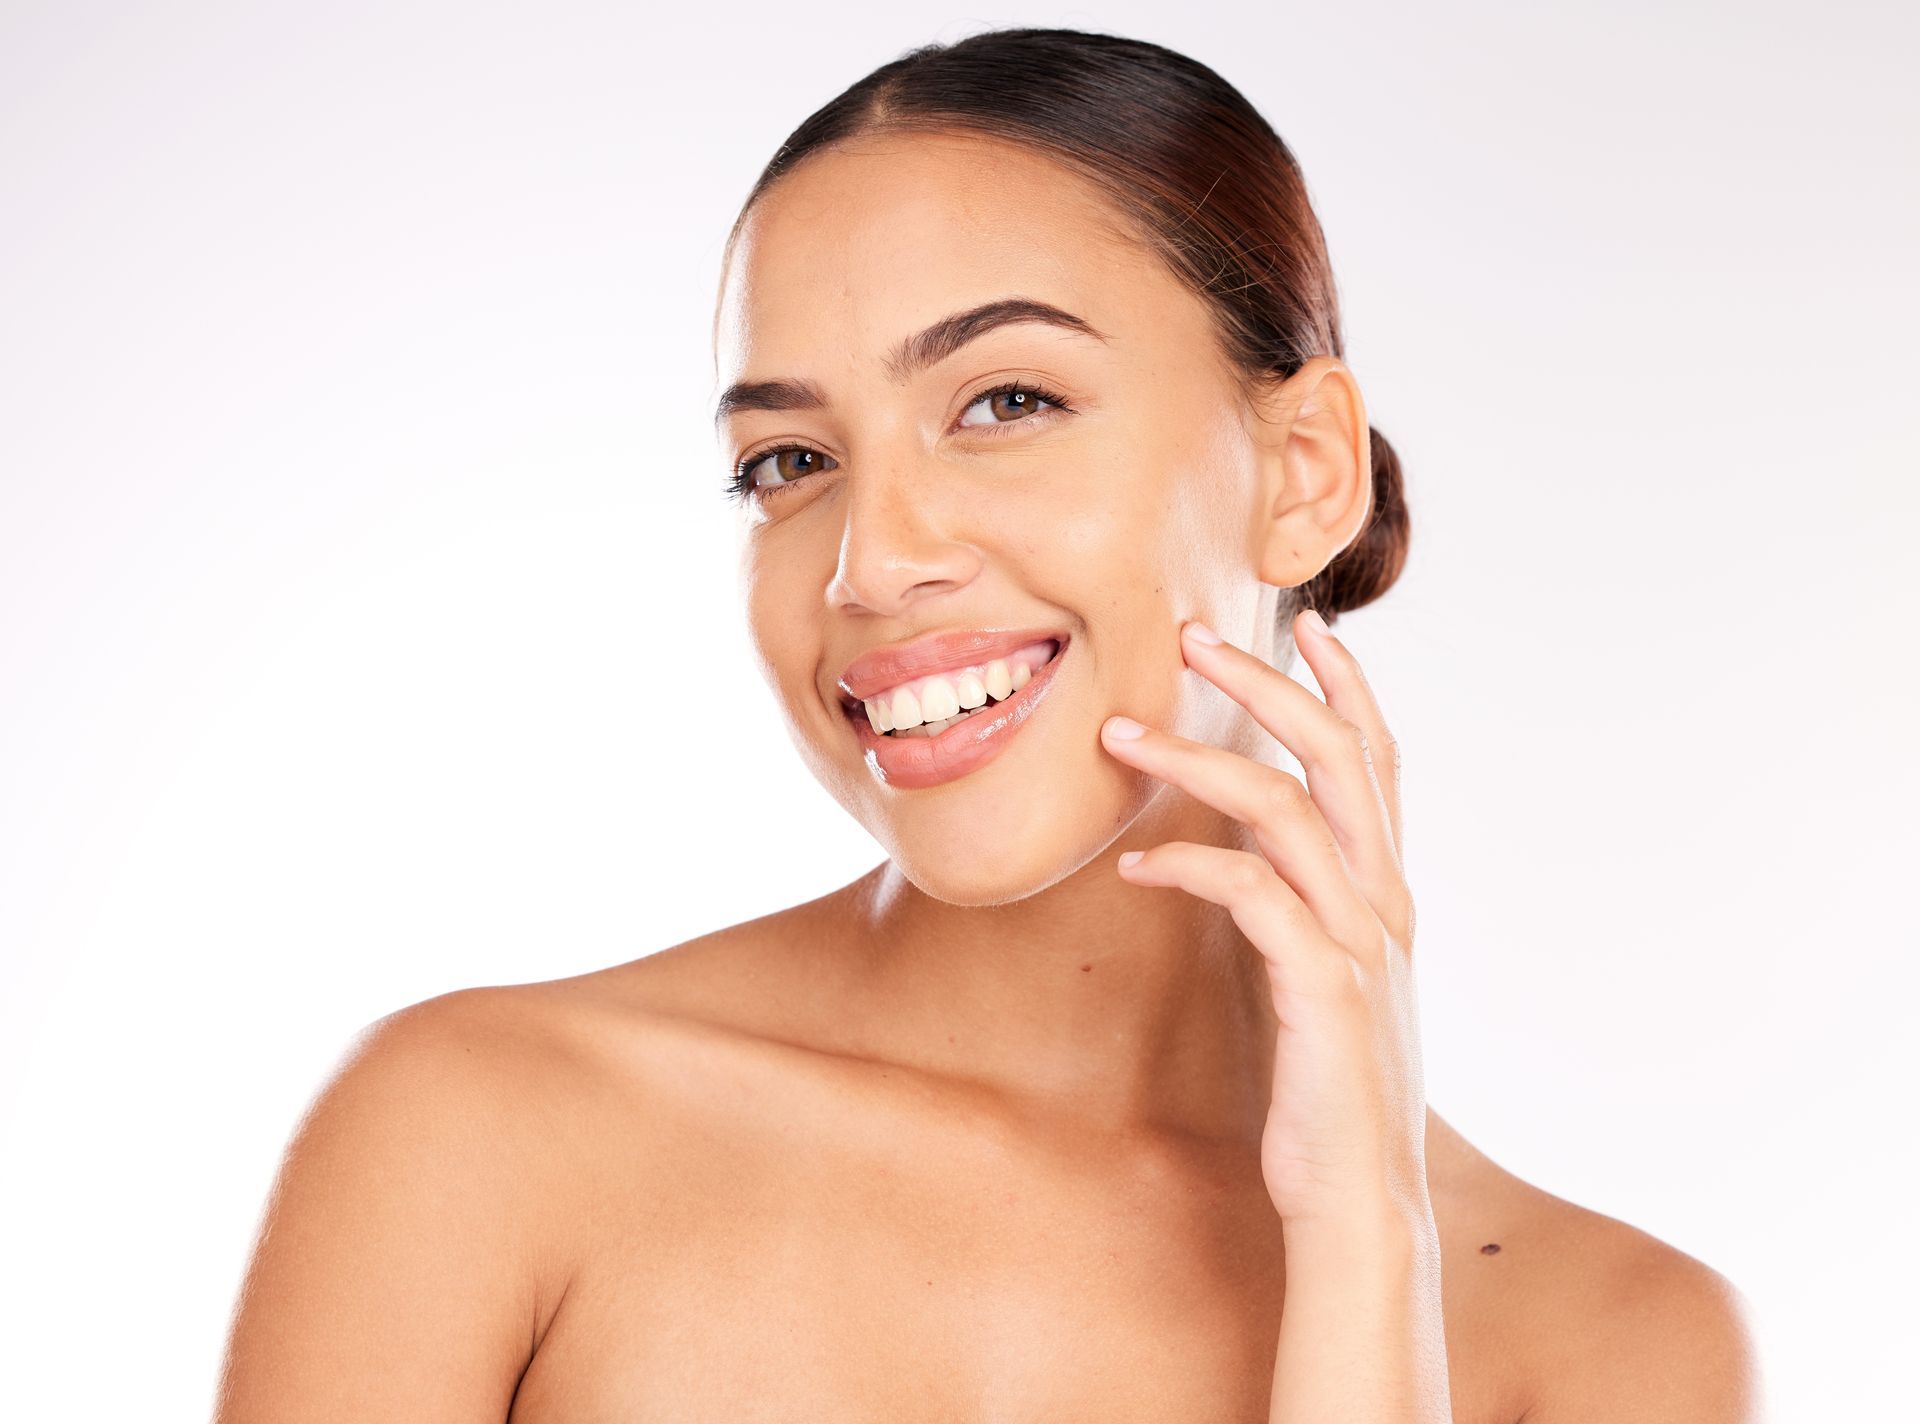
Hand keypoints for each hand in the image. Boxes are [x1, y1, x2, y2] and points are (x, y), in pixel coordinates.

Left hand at [1100, 609, 1427, 1230]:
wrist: (1358, 1199)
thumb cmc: (1323, 1086)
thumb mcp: (1319, 976)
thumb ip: (1296, 905)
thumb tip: (1237, 843)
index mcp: (1386, 893)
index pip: (1379, 764)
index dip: (1349, 689)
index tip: (1310, 626)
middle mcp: (1384, 905)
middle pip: (1336, 758)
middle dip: (1266, 685)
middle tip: (1191, 638)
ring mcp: (1359, 946)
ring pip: (1285, 811)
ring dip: (1198, 760)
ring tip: (1123, 737)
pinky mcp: (1324, 993)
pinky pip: (1253, 896)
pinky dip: (1190, 866)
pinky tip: (1137, 867)